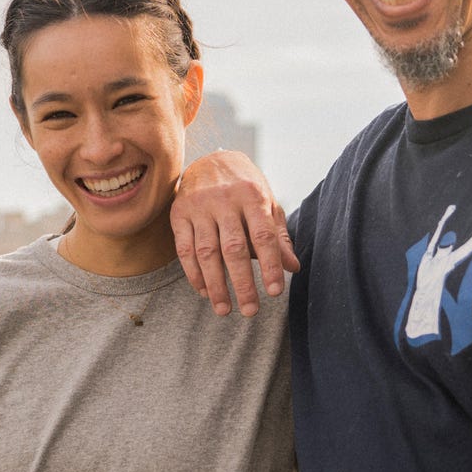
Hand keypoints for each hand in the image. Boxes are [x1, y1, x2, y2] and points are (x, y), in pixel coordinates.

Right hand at [171, 150, 298, 316]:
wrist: (210, 159)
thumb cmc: (245, 187)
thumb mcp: (267, 204)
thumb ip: (279, 236)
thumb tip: (293, 268)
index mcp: (252, 195)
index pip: (263, 236)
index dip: (270, 265)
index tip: (275, 292)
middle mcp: (224, 200)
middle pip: (234, 248)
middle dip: (242, 283)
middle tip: (250, 311)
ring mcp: (199, 206)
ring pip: (207, 252)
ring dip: (215, 285)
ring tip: (224, 310)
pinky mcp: (179, 213)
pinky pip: (184, 249)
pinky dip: (193, 273)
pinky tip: (203, 291)